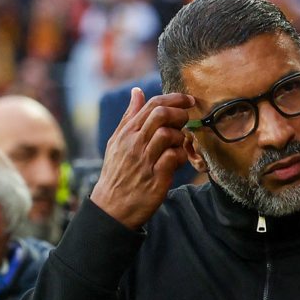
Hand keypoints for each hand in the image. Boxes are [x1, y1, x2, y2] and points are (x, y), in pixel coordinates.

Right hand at [90, 87, 194, 230]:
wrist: (112, 207)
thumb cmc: (117, 173)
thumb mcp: (117, 141)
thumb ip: (129, 116)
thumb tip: (137, 92)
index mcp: (127, 132)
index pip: (152, 105)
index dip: (174, 99)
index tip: (188, 101)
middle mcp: (135, 143)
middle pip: (161, 115)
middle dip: (180, 114)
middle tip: (186, 121)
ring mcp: (145, 160)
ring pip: (168, 134)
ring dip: (180, 137)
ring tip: (180, 144)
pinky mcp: (156, 178)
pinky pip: (174, 158)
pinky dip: (181, 156)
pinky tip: (179, 160)